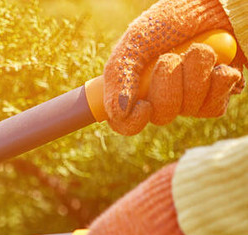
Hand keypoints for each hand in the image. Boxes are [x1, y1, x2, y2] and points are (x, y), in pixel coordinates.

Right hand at [106, 0, 244, 134]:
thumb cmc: (172, 18)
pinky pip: (214, 107)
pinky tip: (218, 65)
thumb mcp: (136, 40)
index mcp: (137, 87)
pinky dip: (217, 82)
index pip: (126, 123)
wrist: (215, 4)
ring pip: (189, 109)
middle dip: (168, 84)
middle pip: (161, 116)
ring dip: (195, 74)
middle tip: (170, 57)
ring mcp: (191, 98)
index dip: (133, 122)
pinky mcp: (218, 95)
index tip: (143, 106)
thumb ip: (119, 75)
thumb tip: (117, 113)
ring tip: (198, 50)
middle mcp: (163, 96)